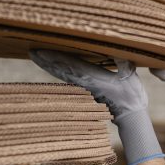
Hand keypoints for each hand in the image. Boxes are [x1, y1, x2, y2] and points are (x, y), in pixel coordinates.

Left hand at [30, 50, 146, 118]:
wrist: (130, 115)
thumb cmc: (132, 97)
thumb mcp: (131, 77)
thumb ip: (124, 63)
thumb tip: (118, 49)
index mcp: (93, 78)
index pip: (70, 65)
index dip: (55, 58)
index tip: (42, 51)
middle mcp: (85, 82)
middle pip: (61, 70)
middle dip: (46, 61)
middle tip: (32, 52)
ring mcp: (85, 86)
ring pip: (62, 74)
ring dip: (48, 65)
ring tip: (35, 56)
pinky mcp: (87, 88)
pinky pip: (68, 77)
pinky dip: (57, 71)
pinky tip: (50, 66)